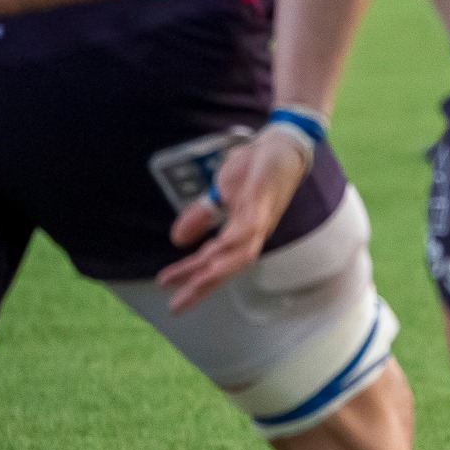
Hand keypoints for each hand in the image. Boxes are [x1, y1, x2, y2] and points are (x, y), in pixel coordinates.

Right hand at [157, 127, 311, 312]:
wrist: (282, 144)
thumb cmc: (254, 170)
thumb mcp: (220, 193)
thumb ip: (202, 215)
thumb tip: (178, 240)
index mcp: (243, 232)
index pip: (215, 261)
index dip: (193, 277)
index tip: (168, 291)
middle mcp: (255, 231)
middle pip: (229, 266)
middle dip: (203, 286)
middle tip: (177, 306)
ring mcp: (261, 216)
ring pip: (240, 252)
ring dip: (217, 269)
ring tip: (195, 282)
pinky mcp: (263, 198)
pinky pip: (251, 224)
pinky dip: (236, 239)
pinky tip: (220, 248)